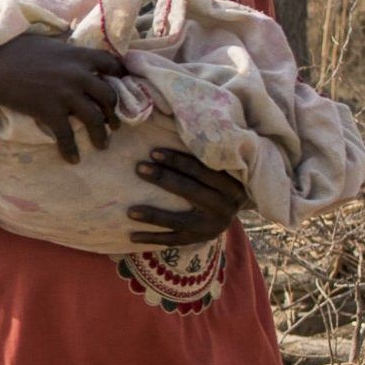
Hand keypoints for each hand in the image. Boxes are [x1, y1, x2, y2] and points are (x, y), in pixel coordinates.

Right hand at [0, 30, 134, 161]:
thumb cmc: (15, 50)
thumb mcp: (49, 43)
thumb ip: (66, 51)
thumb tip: (72, 53)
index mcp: (78, 55)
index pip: (110, 64)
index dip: (119, 76)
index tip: (121, 86)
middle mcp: (78, 74)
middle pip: (108, 96)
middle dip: (114, 112)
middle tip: (114, 123)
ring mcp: (66, 93)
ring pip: (95, 118)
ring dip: (102, 134)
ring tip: (103, 144)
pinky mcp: (50, 110)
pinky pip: (67, 134)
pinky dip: (71, 149)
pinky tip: (73, 158)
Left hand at [131, 148, 247, 246]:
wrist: (235, 206)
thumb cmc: (220, 177)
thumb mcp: (222, 165)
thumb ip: (205, 152)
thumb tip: (170, 124)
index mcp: (232, 184)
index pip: (202, 170)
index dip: (178, 161)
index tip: (153, 152)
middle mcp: (226, 207)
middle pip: (190, 192)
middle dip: (163, 179)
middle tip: (139, 168)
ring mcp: (212, 227)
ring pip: (179, 220)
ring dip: (153, 216)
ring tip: (130, 211)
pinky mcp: (200, 239)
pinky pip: (174, 240)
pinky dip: (152, 239)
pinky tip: (132, 236)